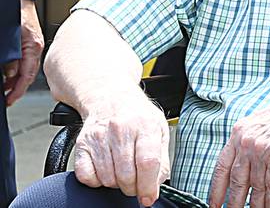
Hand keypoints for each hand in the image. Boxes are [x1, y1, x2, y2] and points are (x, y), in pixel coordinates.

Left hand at [3, 0, 43, 105]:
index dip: (18, 90)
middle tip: (6, 100)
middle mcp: (35, 49)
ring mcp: (33, 46)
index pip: (27, 75)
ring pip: (27, 70)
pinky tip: (9, 76)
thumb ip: (13, 57)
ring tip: (5, 91)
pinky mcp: (29, 44)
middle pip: (28, 76)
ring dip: (16, 82)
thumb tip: (11, 74)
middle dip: (17, 89)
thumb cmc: (17, 14)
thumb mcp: (14, 38)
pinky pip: (26, 63)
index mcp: (33, 47)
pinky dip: (17, 72)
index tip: (9, 100)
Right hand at [72, 90, 170, 205]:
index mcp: (145, 125)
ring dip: (116, 184)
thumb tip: (157, 184)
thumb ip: (162, 158)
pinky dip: (96, 181)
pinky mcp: (82, 145)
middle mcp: (121, 129)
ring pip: (107, 178)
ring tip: (122, 172)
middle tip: (136, 184)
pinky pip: (87, 177)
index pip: (148, 162)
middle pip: (127, 174)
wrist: (110, 97)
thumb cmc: (138, 116)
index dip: (148, 186)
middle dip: (133, 188)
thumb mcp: (159, 129)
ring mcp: (99, 136)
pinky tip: (106, 170)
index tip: (148, 198)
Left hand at [207, 85, 269, 207]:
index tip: (214, 204)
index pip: (221, 167)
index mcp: (239, 132)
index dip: (216, 189)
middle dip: (234, 202)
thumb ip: (250, 143)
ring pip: (255, 187)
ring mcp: (262, 151)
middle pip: (236, 181)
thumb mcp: (262, 124)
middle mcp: (247, 142)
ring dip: (256, 205)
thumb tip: (242, 167)